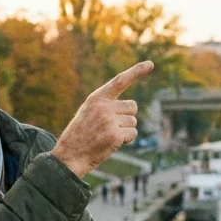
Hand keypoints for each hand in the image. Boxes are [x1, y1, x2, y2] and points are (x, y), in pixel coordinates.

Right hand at [51, 61, 153, 177]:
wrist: (69, 155)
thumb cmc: (80, 135)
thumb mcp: (88, 112)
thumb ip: (106, 105)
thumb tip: (132, 106)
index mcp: (96, 98)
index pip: (119, 81)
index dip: (136, 72)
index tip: (150, 64)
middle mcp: (103, 106)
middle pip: (132, 107)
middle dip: (126, 118)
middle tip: (110, 127)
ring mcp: (109, 120)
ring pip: (133, 122)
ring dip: (125, 130)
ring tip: (106, 136)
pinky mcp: (115, 135)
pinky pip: (132, 134)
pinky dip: (126, 140)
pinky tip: (111, 143)